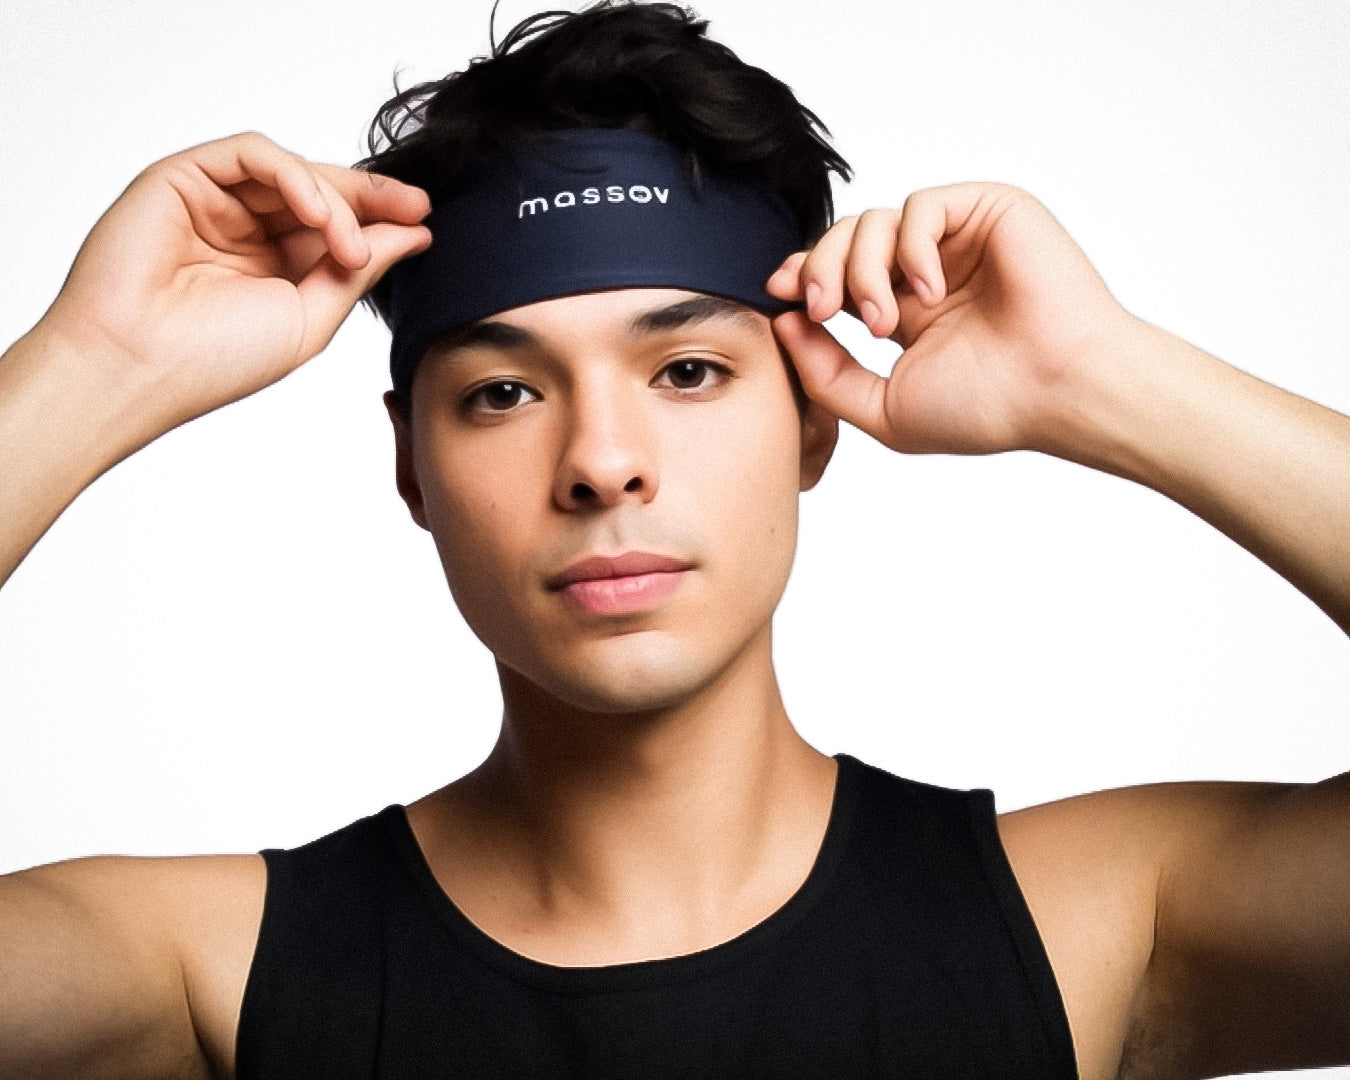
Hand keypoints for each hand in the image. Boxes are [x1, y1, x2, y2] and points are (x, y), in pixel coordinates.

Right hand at [37, 131, 430, 430]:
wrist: (139, 368)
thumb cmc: (214, 360)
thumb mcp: (310, 317)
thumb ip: (358, 271)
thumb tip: (413, 235)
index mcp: (273, 268)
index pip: (336, 227)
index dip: (381, 217)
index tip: (425, 221)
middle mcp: (244, 232)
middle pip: (320, 192)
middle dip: (372, 196)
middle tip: (415, 206)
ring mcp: (213, 202)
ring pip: (291, 172)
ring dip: (335, 201)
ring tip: (350, 244)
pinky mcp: (181, 177)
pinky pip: (251, 154)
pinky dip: (293, 177)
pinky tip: (320, 215)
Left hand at [766, 183, 1140, 455]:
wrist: (1058, 391)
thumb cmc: (988, 408)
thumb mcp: (884, 408)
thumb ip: (825, 375)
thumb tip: (782, 325)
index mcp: (905, 312)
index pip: (837, 274)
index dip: (801, 275)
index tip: (780, 295)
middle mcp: (928, 271)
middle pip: (844, 240)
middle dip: (819, 270)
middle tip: (825, 311)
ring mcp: (957, 240)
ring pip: (874, 221)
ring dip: (862, 269)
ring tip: (884, 321)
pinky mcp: (987, 210)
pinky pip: (921, 206)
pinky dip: (911, 248)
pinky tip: (929, 293)